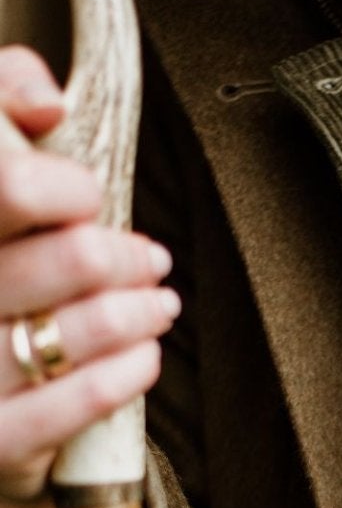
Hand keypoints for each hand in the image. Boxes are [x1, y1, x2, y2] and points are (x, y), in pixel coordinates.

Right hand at [0, 46, 178, 507]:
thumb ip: (0, 104)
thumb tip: (47, 99)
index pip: (5, 188)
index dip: (56, 187)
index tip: (85, 194)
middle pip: (47, 262)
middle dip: (114, 256)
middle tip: (150, 257)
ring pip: (64, 332)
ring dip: (130, 314)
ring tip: (159, 304)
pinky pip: (63, 408)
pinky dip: (119, 377)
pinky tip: (145, 357)